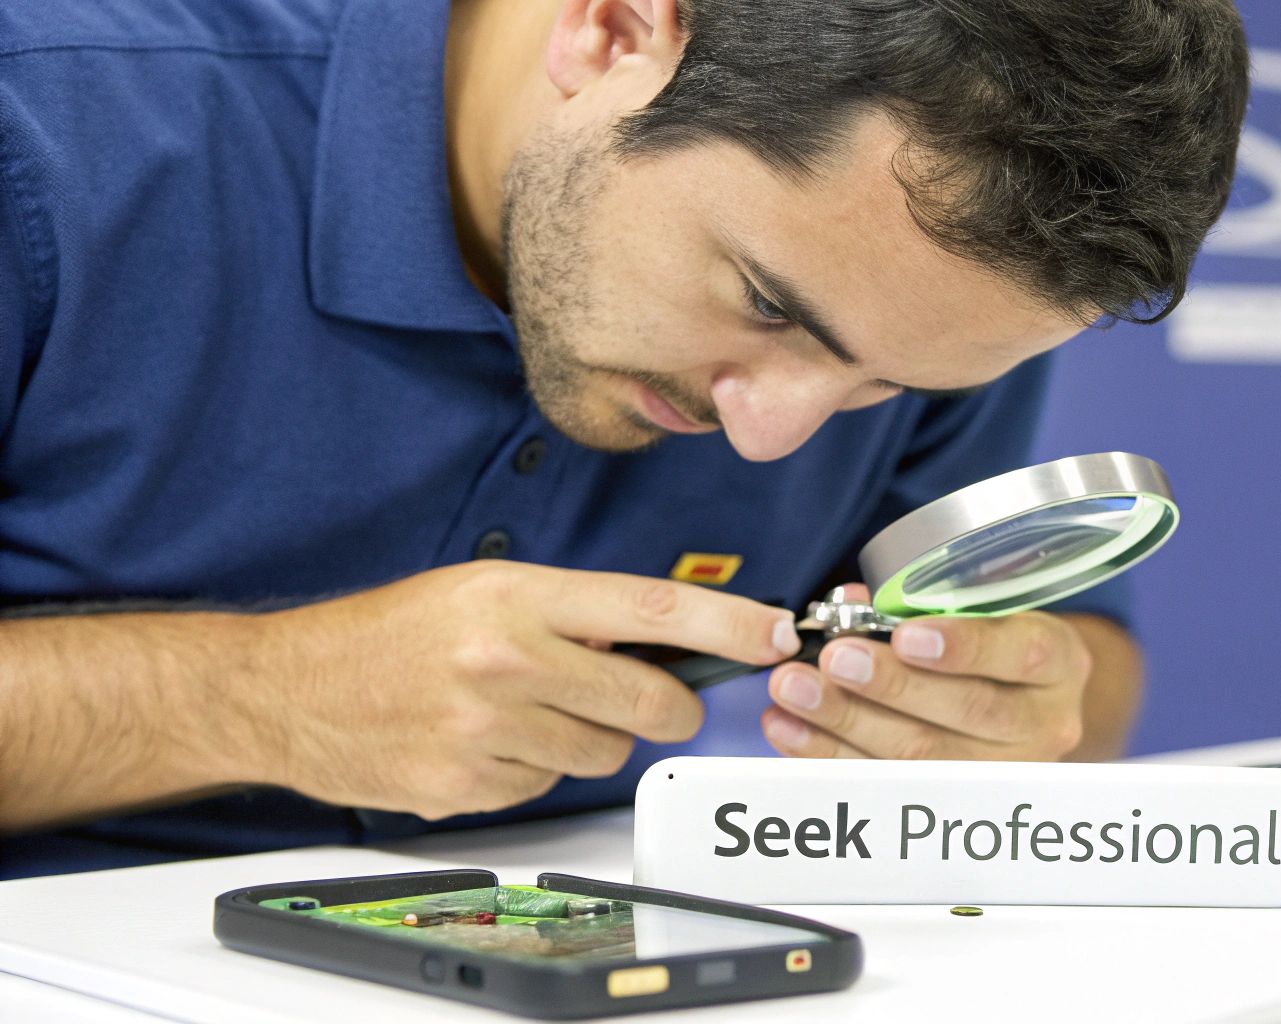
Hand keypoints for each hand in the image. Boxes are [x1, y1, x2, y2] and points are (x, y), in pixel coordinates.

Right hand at [233, 561, 800, 818]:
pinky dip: (532, 770)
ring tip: (530, 711)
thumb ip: (572, 612)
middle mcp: (506, 661)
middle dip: (667, 709)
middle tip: (653, 700)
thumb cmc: (391, 633)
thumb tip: (663, 643)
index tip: (774, 632)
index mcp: (517, 597)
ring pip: (602, 755)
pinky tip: (486, 742)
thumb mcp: (482, 589)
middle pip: (648, 705)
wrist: (287, 690)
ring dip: (588, 739)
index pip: (651, 610)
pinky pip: (545, 788)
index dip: (727, 626)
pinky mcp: (466, 787)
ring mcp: (486, 731)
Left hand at [760, 585, 1090, 761]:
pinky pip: (886, 784)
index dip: (962, 647)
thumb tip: (852, 606)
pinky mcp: (956, 804)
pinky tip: (790, 728)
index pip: (1019, 655)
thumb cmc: (993, 641)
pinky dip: (830, 754)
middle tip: (833, 659)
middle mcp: (1043, 724)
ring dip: (847, 721)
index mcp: (1057, 662)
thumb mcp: (982, 608)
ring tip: (795, 690)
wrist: (1023, 702)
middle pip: (967, 711)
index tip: (907, 635)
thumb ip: (924, 602)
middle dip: (890, 685)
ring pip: (923, 756)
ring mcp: (1003, 773)